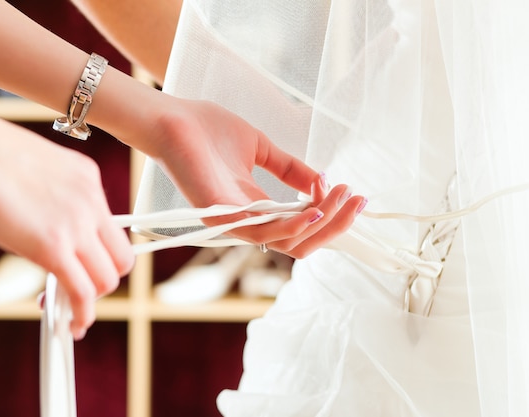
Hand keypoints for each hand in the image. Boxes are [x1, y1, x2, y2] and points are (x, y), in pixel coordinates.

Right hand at [0, 99, 133, 339]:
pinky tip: (70, 325)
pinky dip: (80, 315)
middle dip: (102, 280)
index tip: (83, 266)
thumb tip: (46, 228)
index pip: (112, 228)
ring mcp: (76, 224)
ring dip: (90, 301)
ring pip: (106, 279)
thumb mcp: (37, 171)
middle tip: (77, 289)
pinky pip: (82, 292)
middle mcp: (91, 201)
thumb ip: (53, 198)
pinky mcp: (53, 247)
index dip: (101, 255)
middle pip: (121, 258)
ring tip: (68, 310)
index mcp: (88, 179)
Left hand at [144, 98, 365, 257]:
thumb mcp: (262, 149)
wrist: (172, 120)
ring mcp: (235, 221)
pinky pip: (263, 234)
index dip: (331, 215)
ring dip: (322, 222)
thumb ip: (290, 169)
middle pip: (302, 241)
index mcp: (258, 207)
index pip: (302, 226)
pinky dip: (293, 226)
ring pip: (289, 242)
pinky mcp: (222, 216)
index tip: (350, 190)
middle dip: (335, 225)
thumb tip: (322, 182)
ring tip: (341, 198)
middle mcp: (250, 220)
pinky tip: (315, 209)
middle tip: (357, 201)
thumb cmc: (208, 131)